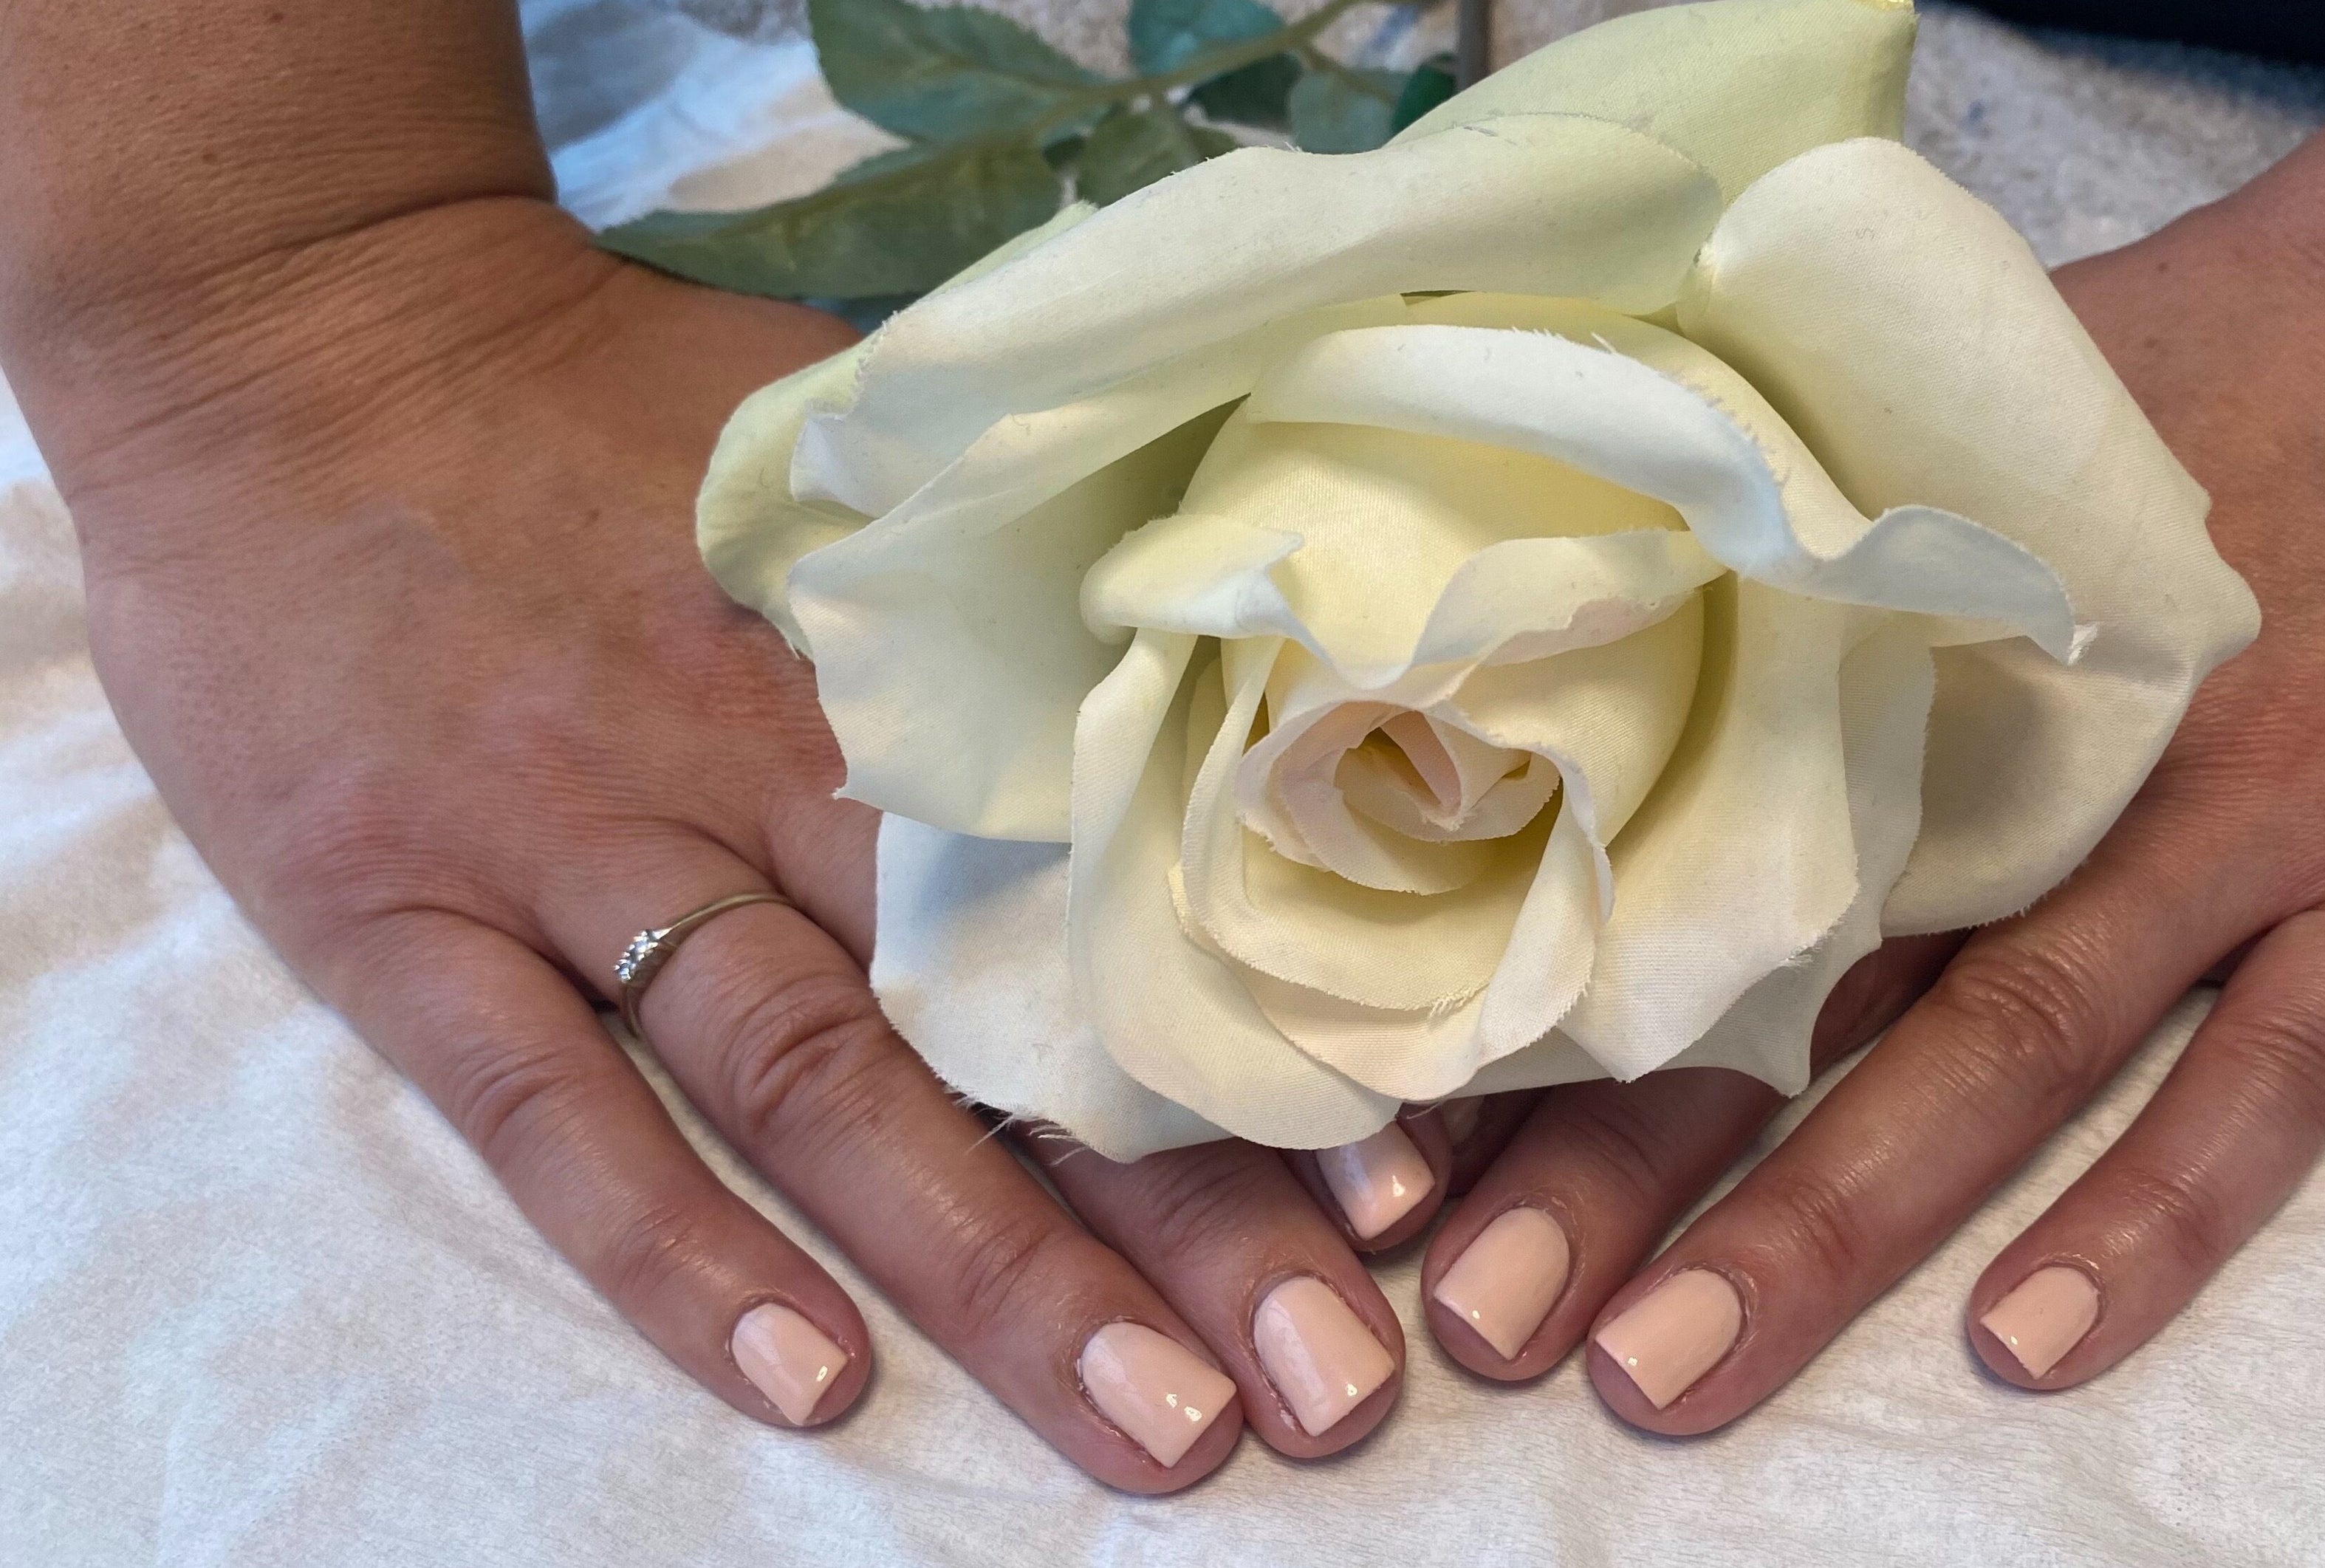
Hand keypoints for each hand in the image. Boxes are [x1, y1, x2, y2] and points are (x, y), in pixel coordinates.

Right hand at [30, 200, 1457, 1486]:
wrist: (301, 330)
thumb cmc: (607, 393)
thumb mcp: (850, 444)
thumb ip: (1011, 568)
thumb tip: (1239, 643)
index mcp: (895, 664)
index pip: (1113, 875)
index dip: (1260, 1033)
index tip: (1418, 1181)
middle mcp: (758, 769)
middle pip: (1002, 1015)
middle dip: (1185, 1216)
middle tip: (1338, 1385)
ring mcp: (577, 847)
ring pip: (816, 1084)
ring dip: (994, 1266)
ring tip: (1158, 1427)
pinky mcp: (398, 912)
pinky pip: (547, 1110)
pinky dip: (675, 1247)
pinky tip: (812, 1379)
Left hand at [1414, 75, 2324, 1421]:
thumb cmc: (2243, 333)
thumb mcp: (1980, 392)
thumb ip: (1807, 521)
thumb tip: (1581, 616)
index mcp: (1917, 612)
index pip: (1685, 836)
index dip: (1538, 999)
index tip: (1388, 1148)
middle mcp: (2050, 729)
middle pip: (1803, 969)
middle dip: (1624, 1160)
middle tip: (1474, 1318)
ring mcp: (2240, 807)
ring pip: (2004, 1047)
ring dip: (1827, 1220)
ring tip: (1661, 1370)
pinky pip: (2273, 1076)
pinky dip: (2155, 1213)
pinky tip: (2027, 1343)